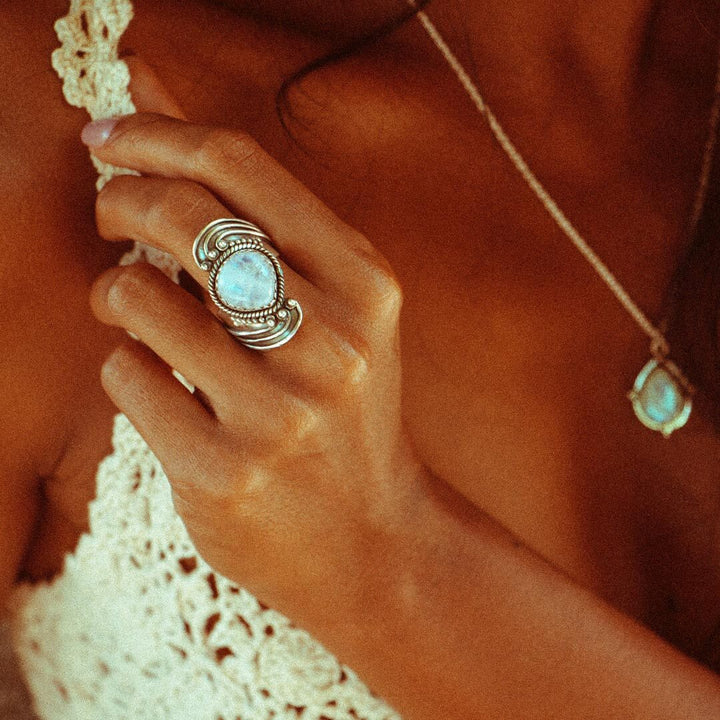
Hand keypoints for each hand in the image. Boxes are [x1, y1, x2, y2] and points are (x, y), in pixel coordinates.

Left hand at [84, 62, 426, 630]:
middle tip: (109, 214)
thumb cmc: (348, 411)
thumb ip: (261, 217)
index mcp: (365, 284)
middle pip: (182, 217)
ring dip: (113, 290)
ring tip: (132, 308)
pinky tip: (160, 383)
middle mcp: (331, 341)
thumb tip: (157, 104)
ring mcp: (278, 412)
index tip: (106, 137)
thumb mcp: (339, 309)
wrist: (375, 540)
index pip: (238, 166)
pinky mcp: (224, 472)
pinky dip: (126, 363)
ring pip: (137, 296)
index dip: (155, 134)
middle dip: (119, 198)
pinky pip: (126, 375)